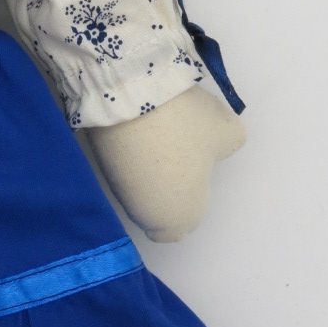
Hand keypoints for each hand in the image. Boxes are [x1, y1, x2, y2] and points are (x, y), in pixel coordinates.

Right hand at [84, 85, 245, 242]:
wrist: (129, 96)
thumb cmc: (185, 126)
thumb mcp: (228, 132)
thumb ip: (229, 147)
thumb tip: (216, 148)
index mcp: (180, 215)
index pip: (180, 230)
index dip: (189, 206)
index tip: (194, 179)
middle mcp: (144, 213)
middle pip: (156, 210)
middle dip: (168, 189)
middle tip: (180, 156)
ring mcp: (118, 190)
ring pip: (137, 190)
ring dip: (148, 172)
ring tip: (159, 138)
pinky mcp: (99, 164)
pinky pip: (122, 169)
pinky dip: (131, 157)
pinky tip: (140, 131)